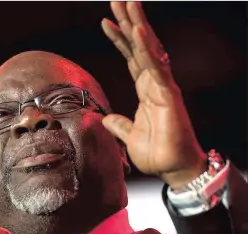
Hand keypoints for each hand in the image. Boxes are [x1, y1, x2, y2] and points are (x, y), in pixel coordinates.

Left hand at [100, 1, 205, 188]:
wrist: (173, 169)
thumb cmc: (156, 153)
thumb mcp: (128, 137)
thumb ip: (119, 125)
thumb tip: (106, 119)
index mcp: (145, 90)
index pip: (131, 58)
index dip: (119, 39)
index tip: (106, 21)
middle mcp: (154, 83)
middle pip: (139, 46)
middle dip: (129, 22)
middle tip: (119, 0)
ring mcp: (162, 86)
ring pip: (148, 50)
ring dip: (137, 26)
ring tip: (128, 4)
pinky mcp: (168, 95)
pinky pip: (155, 67)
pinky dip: (146, 49)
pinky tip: (138, 31)